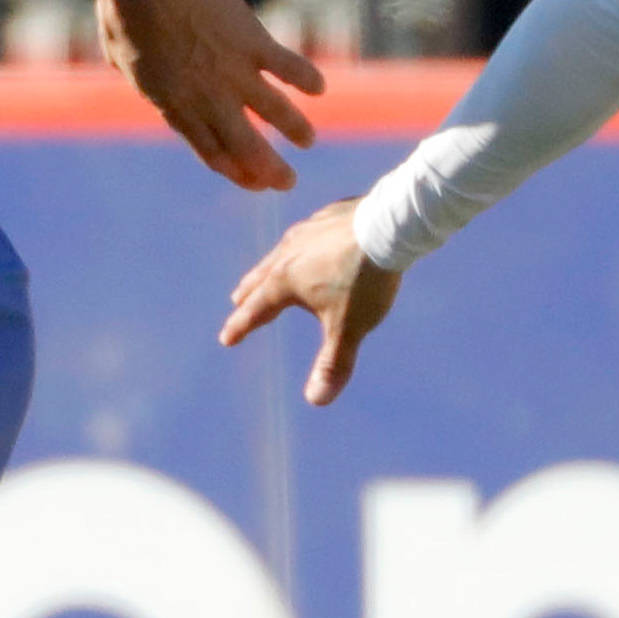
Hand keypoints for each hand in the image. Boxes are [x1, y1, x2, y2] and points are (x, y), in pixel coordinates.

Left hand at [98, 0, 321, 192]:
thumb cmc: (124, 13)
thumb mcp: (121, 58)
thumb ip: (140, 76)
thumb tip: (136, 76)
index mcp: (175, 104)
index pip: (210, 150)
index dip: (234, 170)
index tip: (252, 182)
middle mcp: (209, 98)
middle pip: (246, 146)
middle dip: (269, 169)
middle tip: (286, 182)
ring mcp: (234, 72)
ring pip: (275, 113)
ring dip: (295, 130)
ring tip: (308, 141)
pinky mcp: (254, 43)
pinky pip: (289, 68)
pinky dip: (306, 79)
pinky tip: (319, 88)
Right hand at [219, 200, 405, 403]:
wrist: (391, 227)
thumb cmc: (366, 280)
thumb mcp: (348, 328)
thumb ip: (333, 364)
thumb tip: (316, 401)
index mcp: (285, 280)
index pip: (255, 310)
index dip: (240, 327)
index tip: (226, 339)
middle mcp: (288, 252)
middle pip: (260, 277)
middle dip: (249, 292)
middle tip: (238, 300)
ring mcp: (308, 230)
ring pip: (281, 252)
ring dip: (272, 266)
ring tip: (272, 271)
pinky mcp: (329, 216)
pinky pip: (308, 234)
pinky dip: (302, 245)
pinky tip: (312, 243)